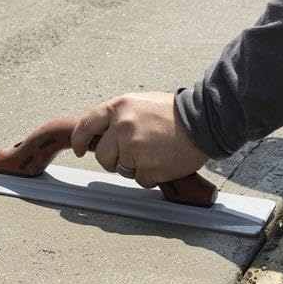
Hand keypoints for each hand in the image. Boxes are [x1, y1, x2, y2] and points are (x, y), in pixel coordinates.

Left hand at [69, 92, 207, 186]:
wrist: (203, 121)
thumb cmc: (175, 112)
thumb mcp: (140, 103)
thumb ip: (119, 117)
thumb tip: (103, 134)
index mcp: (118, 107)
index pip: (86, 125)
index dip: (80, 140)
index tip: (79, 149)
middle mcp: (122, 127)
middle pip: (102, 155)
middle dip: (114, 159)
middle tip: (133, 154)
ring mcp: (133, 149)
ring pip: (121, 169)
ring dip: (135, 166)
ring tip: (155, 152)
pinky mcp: (147, 168)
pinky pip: (140, 179)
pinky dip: (151, 175)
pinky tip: (164, 161)